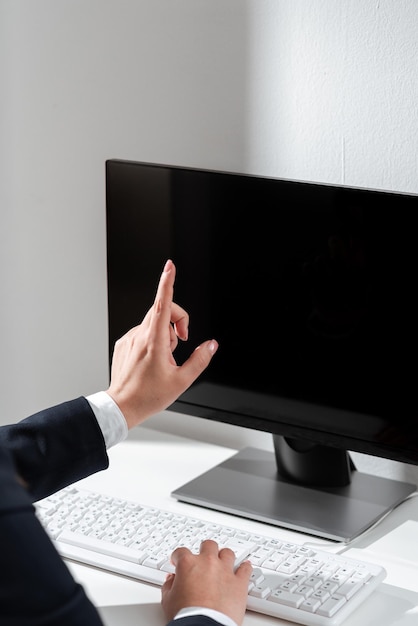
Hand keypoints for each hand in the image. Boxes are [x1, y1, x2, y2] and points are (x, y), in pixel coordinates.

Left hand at [106, 259, 217, 428]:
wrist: (122, 406)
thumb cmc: (148, 396)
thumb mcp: (182, 381)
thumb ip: (200, 360)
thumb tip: (211, 345)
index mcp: (154, 341)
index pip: (163, 303)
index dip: (168, 282)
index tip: (170, 267)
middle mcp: (139, 335)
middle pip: (162, 310)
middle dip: (177, 321)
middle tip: (183, 340)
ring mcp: (129, 338)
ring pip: (153, 323)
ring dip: (165, 334)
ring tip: (165, 358)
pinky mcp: (123, 344)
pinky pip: (142, 332)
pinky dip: (152, 340)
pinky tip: (152, 360)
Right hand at [161, 540, 251, 625]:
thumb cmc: (186, 616)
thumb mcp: (168, 601)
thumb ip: (169, 586)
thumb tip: (171, 580)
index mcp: (188, 564)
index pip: (181, 552)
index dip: (178, 557)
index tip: (178, 561)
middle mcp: (208, 563)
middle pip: (208, 545)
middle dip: (205, 549)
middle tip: (203, 556)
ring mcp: (225, 571)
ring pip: (227, 553)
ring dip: (224, 556)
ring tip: (223, 561)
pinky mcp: (239, 583)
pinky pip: (246, 569)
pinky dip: (246, 567)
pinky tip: (245, 566)